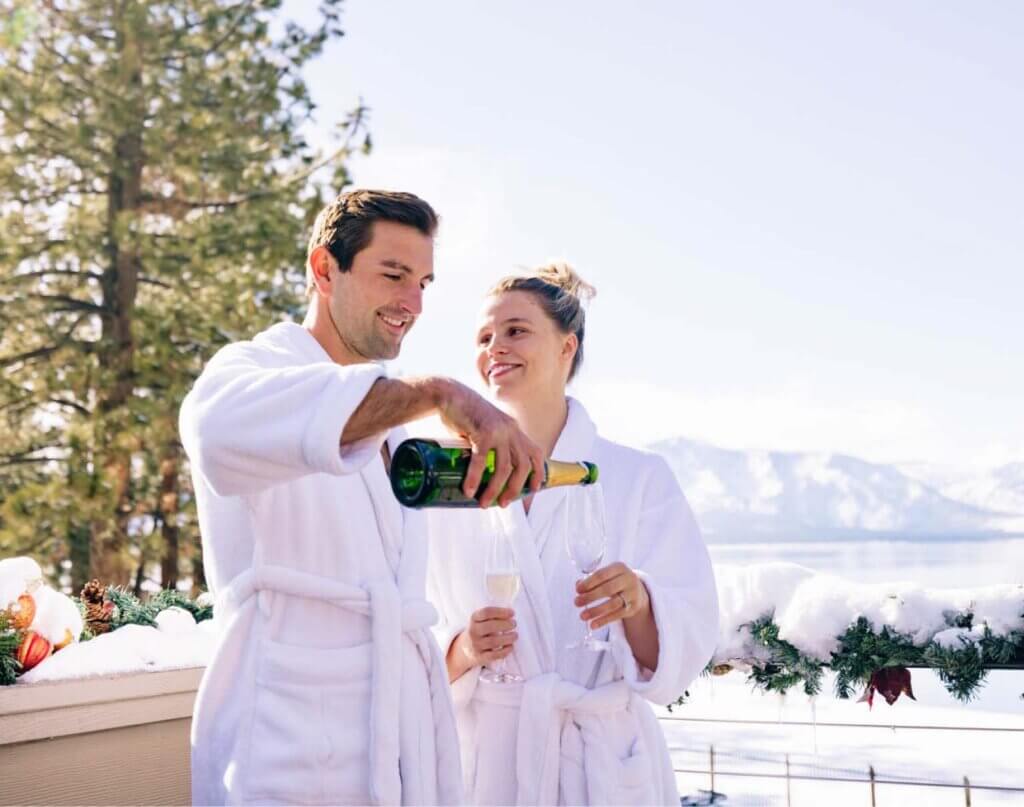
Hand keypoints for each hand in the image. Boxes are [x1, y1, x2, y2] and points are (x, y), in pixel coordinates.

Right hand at [435, 380, 544, 506]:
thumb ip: (491, 446)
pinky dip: (475, 478)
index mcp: (514, 430)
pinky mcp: (482, 432)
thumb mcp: (486, 429)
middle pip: (523, 466)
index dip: (538, 473)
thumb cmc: (464, 415)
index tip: (533, 489)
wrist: (448, 394)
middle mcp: (511, 430)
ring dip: (494, 489)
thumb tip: (485, 474)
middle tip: (503, 503)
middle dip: (514, 488)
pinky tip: (469, 491)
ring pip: (504, 467)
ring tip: (484, 503)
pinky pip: (481, 461)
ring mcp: (498, 431)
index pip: (536, 453)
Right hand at [452, 607, 517, 669]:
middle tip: (514, 624)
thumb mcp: (481, 620)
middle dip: (505, 624)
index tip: (512, 613)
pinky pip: (494, 655)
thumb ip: (493, 616)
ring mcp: (475, 645)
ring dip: (508, 638)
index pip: (486, 612)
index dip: (501, 612)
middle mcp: (473, 631)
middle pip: (489, 626)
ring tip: (515, 635)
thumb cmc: (480, 631)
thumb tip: (511, 615)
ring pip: (493, 641)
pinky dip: (505, 651)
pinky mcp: (480, 657)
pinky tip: (511, 646)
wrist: (465, 649)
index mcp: (474, 619)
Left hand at [574, 562, 649, 629]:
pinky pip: (617, 615)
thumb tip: (578, 586)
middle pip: (607, 589)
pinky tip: (593, 624)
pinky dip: (604, 621)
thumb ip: (591, 579)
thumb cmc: (615, 581)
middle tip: (576, 603)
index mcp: (619, 567)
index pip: (601, 575)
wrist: (637, 590)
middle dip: (590, 597)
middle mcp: (628, 579)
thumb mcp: (606, 576)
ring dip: (595, 611)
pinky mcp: (633, 607)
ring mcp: (632, 594)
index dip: (588, 583)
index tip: (577, 590)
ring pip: (612, 604)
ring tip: (582, 616)